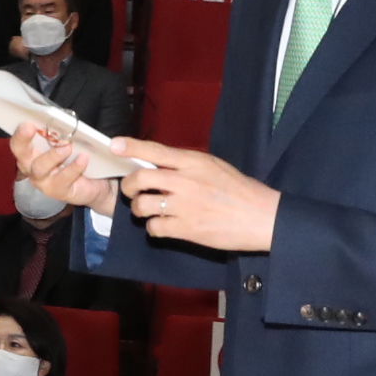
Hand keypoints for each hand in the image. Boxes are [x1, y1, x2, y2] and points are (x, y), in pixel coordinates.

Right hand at [10, 125, 117, 218]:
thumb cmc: (77, 157)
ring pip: (40, 168)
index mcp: (32, 150)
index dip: (19, 132)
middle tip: (30, 127)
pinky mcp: (58, 191)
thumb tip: (67, 122)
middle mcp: (32, 166)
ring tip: (67, 146)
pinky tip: (83, 158)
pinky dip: (74, 167)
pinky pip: (63, 179)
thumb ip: (64, 132)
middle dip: (23, 139)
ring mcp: (43, 181)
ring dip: (53, 155)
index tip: (27, 123)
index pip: (19, 140)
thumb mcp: (70, 141)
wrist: (95, 183)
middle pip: (21, 153)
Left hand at [117, 142, 280, 253]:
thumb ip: (187, 164)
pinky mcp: (186, 229)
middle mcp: (185, 181)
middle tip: (131, 191)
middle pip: (139, 179)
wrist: (262, 217)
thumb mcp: (214, 166)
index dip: (131, 147)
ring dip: (139, 209)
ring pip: (142, 205)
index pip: (155, 151)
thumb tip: (160, 164)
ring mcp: (184, 206)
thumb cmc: (239, 190)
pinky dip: (153, 228)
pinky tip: (162, 226)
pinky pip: (154, 228)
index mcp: (193, 162)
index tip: (114, 146)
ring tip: (148, 210)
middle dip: (128, 186)